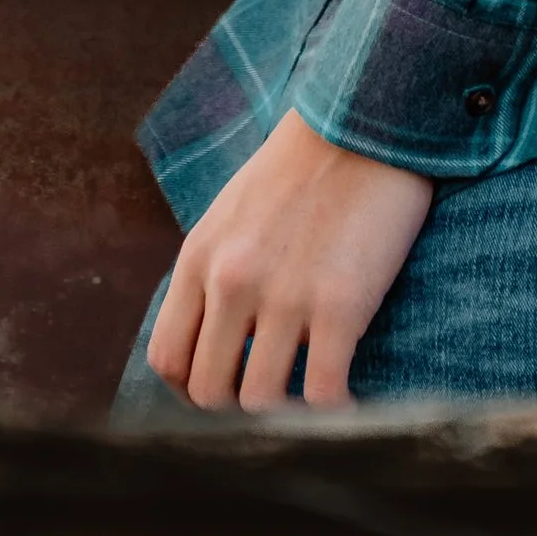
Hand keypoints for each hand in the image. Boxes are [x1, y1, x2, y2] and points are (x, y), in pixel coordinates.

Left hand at [146, 109, 432, 409]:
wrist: (368, 118)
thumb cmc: (307, 164)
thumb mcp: (235, 209)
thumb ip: (216, 266)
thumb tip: (214, 328)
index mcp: (201, 258)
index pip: (168, 358)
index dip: (190, 391)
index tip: (224, 392)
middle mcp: (231, 282)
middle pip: (208, 391)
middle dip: (236, 412)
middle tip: (272, 405)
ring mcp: (284, 296)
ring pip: (259, 403)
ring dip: (283, 416)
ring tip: (309, 407)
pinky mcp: (339, 305)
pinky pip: (321, 394)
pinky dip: (332, 415)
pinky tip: (348, 404)